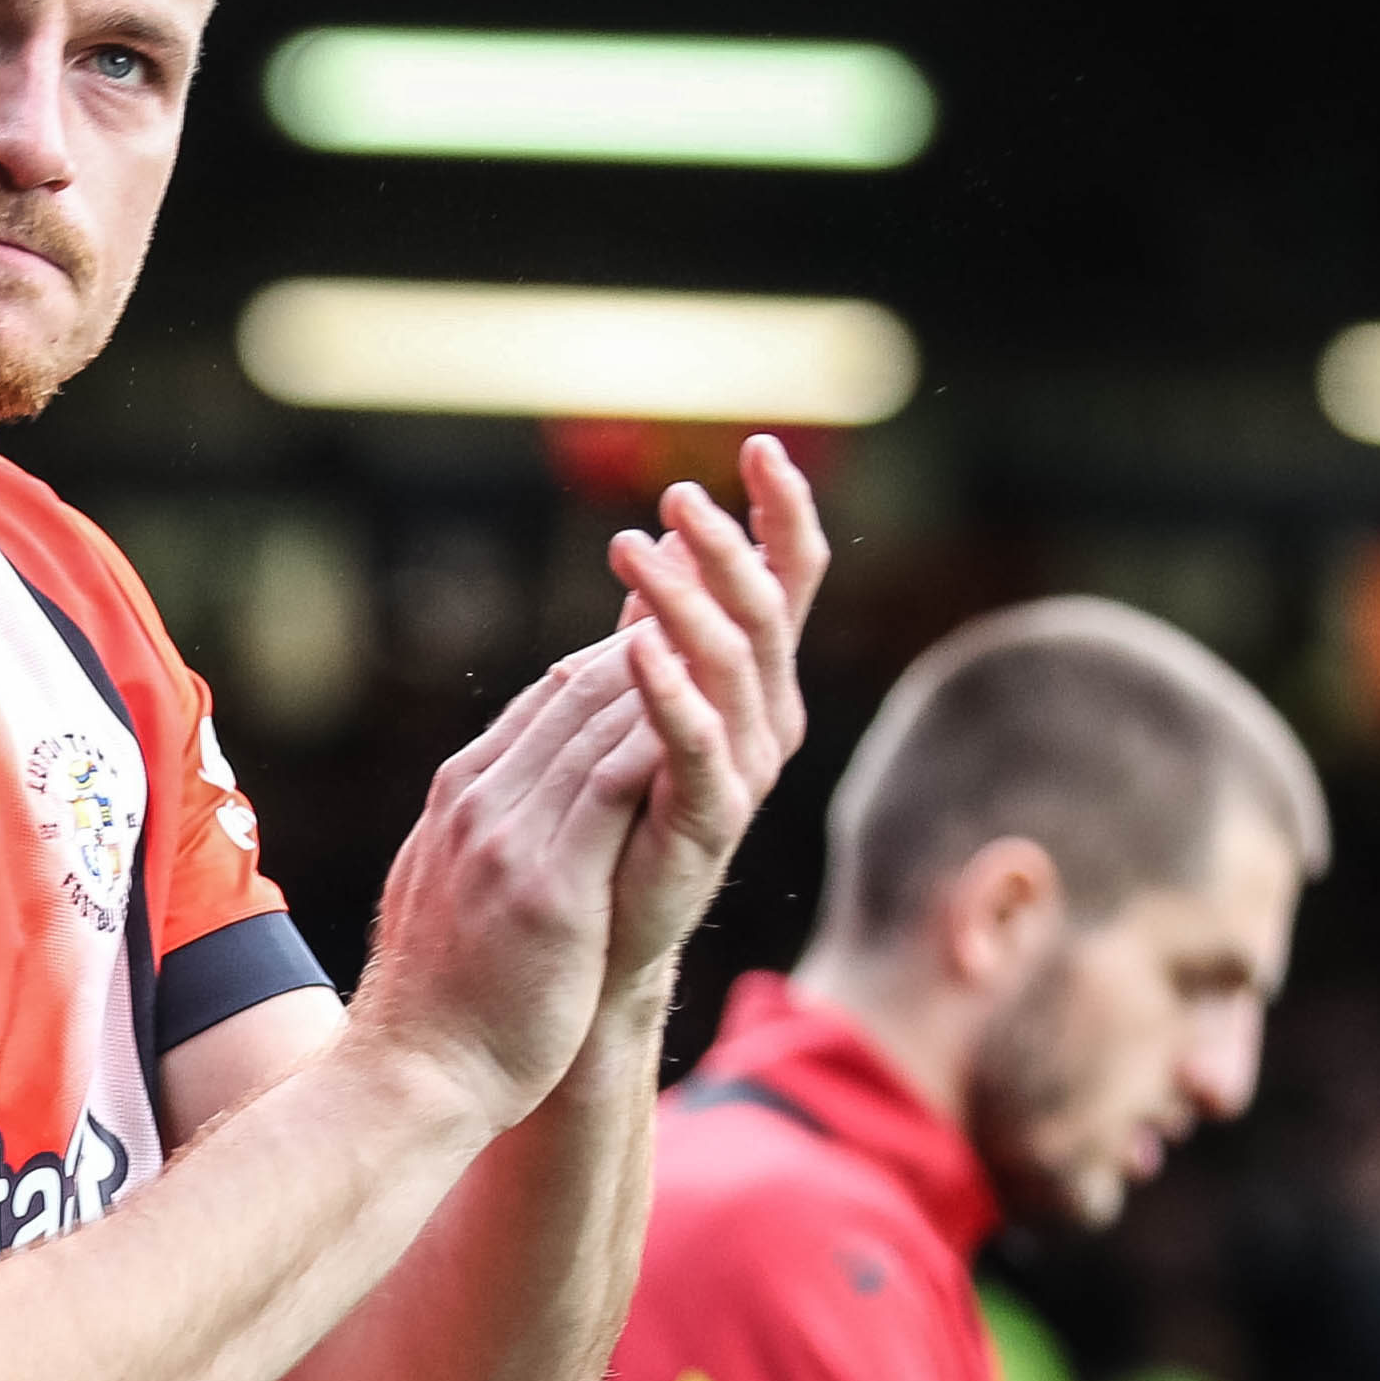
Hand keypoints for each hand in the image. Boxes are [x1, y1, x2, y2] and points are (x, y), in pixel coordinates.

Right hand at [350, 628, 667, 1133]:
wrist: (412, 1076)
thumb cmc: (437, 1006)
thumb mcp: (449, 895)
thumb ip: (481, 840)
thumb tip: (506, 819)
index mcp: (458, 801)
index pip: (542, 704)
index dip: (611, 661)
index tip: (668, 635)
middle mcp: (476, 801)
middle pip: (572, 696)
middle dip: (648, 643)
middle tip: (717, 604)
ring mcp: (506, 836)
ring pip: (595, 725)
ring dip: (664, 672)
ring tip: (728, 634)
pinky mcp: (545, 882)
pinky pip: (611, 786)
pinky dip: (659, 737)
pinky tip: (711, 711)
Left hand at [592, 435, 829, 1007]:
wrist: (593, 935)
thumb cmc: (612, 819)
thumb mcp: (636, 706)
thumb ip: (658, 636)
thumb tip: (659, 557)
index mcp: (753, 684)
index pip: (786, 581)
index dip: (781, 514)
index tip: (761, 445)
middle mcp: (765, 719)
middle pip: (768, 610)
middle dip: (729, 545)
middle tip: (679, 494)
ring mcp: (743, 769)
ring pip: (734, 664)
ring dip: (684, 599)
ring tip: (631, 550)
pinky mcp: (707, 818)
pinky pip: (695, 739)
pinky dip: (669, 687)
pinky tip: (634, 644)